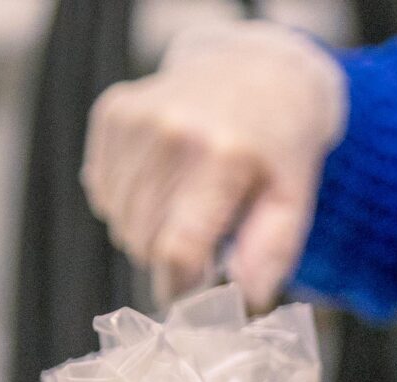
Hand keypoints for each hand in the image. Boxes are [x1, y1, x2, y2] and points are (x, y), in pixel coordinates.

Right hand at [83, 20, 347, 310]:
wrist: (259, 69)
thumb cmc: (279, 146)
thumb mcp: (294, 199)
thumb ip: (272, 251)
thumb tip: (246, 297)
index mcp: (222, 156)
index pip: (175, 250)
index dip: (180, 285)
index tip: (193, 287)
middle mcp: (171, 132)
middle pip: (143, 241)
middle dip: (168, 254)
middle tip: (201, 234)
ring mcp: (135, 119)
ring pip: (119, 221)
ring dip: (148, 227)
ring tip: (184, 202)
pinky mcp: (113, 112)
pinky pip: (103, 191)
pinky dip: (128, 198)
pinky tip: (162, 177)